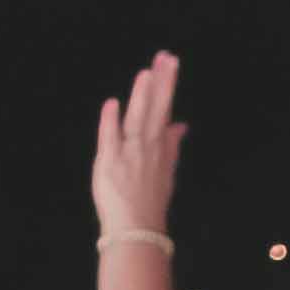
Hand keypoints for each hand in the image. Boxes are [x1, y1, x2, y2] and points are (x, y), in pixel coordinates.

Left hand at [90, 53, 185, 255]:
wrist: (137, 231)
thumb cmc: (150, 203)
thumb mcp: (166, 172)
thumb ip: (171, 146)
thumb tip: (180, 125)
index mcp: (160, 148)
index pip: (165, 109)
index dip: (168, 85)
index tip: (172, 63)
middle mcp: (147, 148)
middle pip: (156, 110)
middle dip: (162, 83)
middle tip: (166, 58)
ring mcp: (129, 155)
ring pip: (138, 121)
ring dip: (142, 98)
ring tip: (146, 74)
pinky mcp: (109, 164)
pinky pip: (110, 139)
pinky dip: (111, 122)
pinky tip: (113, 103)